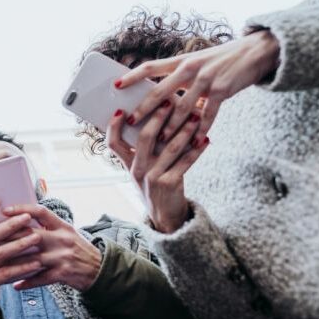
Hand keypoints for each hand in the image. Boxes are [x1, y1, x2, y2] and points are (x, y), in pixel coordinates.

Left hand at [2, 204, 101, 290]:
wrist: (100, 270)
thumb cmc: (78, 249)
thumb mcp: (67, 232)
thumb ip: (48, 226)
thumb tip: (21, 218)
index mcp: (62, 225)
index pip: (40, 212)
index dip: (22, 209)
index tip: (4, 211)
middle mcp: (62, 239)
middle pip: (31, 235)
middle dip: (10, 238)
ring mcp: (63, 256)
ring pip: (32, 258)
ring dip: (13, 263)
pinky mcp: (63, 274)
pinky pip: (40, 278)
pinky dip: (26, 282)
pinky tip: (14, 284)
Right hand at [107, 101, 208, 232]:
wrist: (165, 217)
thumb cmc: (155, 186)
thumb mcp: (142, 170)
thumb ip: (144, 149)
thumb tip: (156, 118)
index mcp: (128, 164)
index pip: (113, 143)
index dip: (114, 126)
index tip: (121, 109)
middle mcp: (137, 170)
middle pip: (143, 138)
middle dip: (157, 117)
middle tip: (168, 102)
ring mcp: (153, 177)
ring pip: (169, 147)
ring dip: (184, 130)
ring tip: (195, 116)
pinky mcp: (170, 184)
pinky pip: (186, 162)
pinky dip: (197, 150)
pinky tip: (206, 139)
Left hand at [117, 30, 279, 143]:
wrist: (256, 51)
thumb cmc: (222, 59)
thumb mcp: (197, 61)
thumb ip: (179, 76)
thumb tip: (159, 94)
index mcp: (181, 61)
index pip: (150, 67)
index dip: (132, 76)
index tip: (116, 85)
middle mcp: (190, 68)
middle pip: (161, 90)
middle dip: (145, 108)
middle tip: (131, 121)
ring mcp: (206, 79)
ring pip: (182, 107)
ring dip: (170, 126)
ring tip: (160, 140)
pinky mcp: (222, 90)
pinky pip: (208, 114)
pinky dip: (200, 129)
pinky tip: (195, 141)